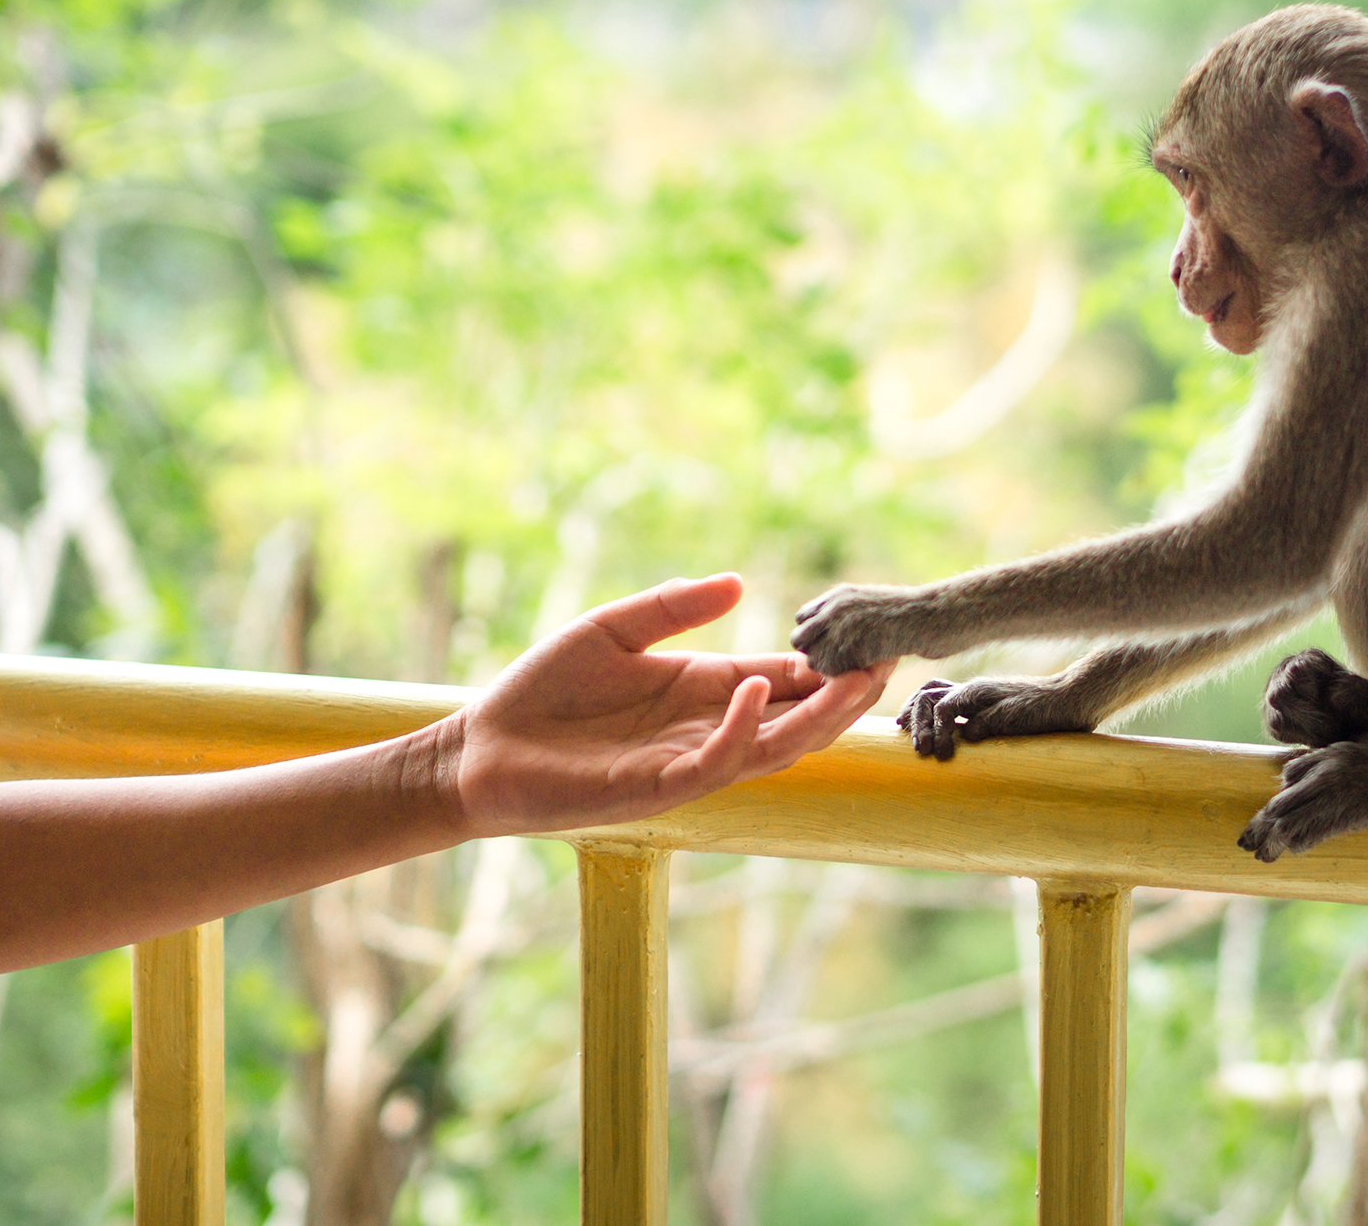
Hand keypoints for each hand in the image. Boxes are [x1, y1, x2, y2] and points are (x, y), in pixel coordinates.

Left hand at [452, 574, 893, 834]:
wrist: (480, 748)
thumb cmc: (543, 691)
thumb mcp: (612, 628)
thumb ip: (674, 606)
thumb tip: (738, 581)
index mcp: (702, 691)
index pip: (780, 679)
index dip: (825, 665)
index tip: (869, 639)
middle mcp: (705, 730)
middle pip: (794, 719)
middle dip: (842, 696)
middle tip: (887, 664)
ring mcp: (686, 762)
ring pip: (772, 748)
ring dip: (815, 719)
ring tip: (853, 681)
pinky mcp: (656, 788)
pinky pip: (714, 763)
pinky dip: (740, 731)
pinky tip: (755, 691)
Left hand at [790, 582, 925, 675]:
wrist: (938, 615)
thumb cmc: (916, 614)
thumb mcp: (874, 604)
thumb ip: (849, 614)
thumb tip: (832, 636)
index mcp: (839, 595)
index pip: (803, 619)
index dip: (814, 637)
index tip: (831, 648)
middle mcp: (834, 608)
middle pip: (800, 639)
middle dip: (814, 654)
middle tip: (838, 665)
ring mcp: (842, 626)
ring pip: (812, 659)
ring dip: (829, 669)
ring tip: (855, 669)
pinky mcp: (854, 646)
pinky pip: (832, 671)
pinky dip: (843, 679)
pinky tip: (865, 673)